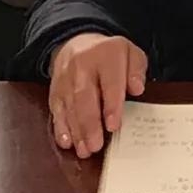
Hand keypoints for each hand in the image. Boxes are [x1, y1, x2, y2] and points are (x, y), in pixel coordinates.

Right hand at [49, 33, 147, 157]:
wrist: (78, 43)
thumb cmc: (110, 55)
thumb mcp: (130, 53)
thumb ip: (136, 70)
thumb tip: (137, 88)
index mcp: (107, 54)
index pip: (110, 81)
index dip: (111, 104)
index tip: (114, 126)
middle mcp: (83, 65)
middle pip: (84, 96)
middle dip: (90, 123)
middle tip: (96, 145)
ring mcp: (65, 78)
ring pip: (69, 106)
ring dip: (77, 130)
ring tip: (85, 150)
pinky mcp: (54, 91)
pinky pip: (55, 110)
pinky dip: (60, 127)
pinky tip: (67, 142)